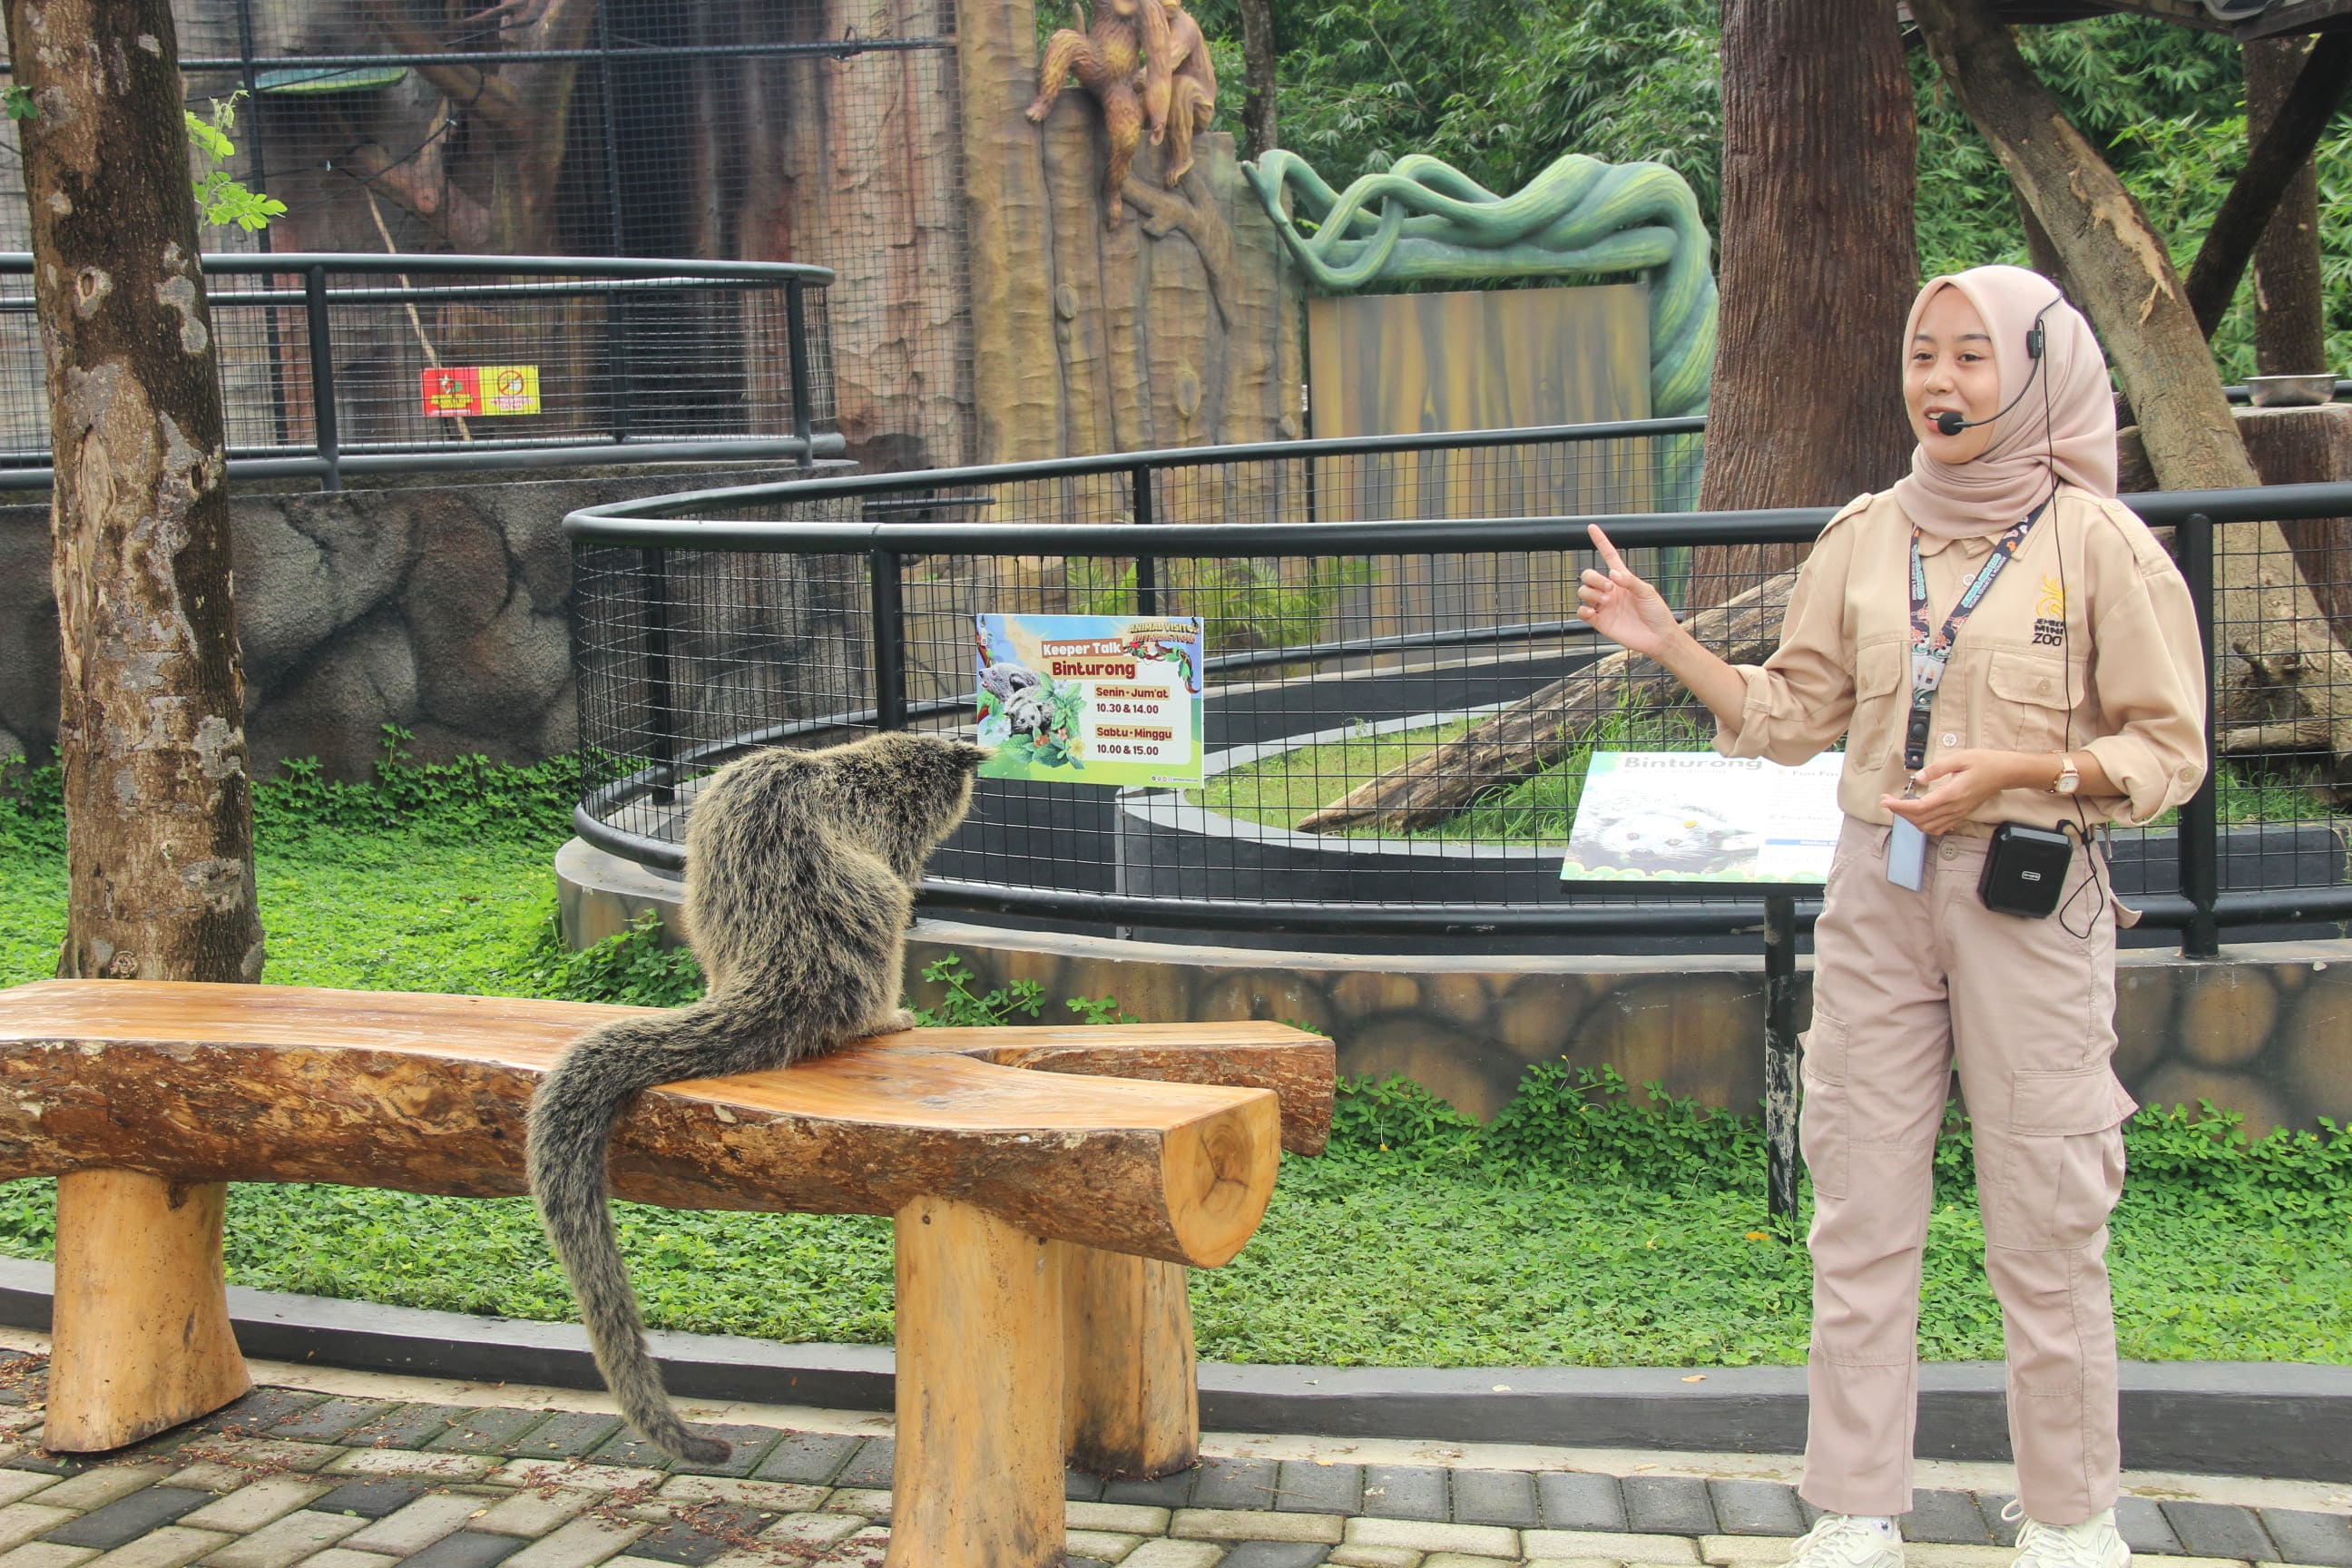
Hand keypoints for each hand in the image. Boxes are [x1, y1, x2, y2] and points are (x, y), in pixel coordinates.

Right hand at [1575, 524, 1683, 659]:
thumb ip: (1630, 581)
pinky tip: (1594, 612)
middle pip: (1589, 575)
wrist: (1658, 637)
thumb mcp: (1647, 591)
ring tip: (1606, 601)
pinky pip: (1581, 612)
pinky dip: (1583, 610)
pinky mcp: (1600, 621)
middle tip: (1609, 589)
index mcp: (1623, 579)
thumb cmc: (1657, 612)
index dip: (1601, 541)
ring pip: (1583, 591)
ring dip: (1591, 594)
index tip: (1592, 527)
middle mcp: (1610, 590)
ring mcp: (1604, 606)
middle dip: (1594, 578)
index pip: (1609, 556)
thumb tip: (1612, 574)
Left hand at [1881, 749, 2033, 835]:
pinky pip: (1939, 827)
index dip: (1899, 807)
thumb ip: (1936, 768)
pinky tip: (1918, 814)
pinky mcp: (1961, 815)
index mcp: (1952, 794)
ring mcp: (1959, 814)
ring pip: (1928, 827)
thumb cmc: (1985, 762)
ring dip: (1911, 820)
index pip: (1919, 807)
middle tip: (1887, 801)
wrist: (2005, 772)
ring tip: (1901, 807)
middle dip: (1900, 813)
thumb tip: (1918, 778)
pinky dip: (1924, 824)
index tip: (1886, 801)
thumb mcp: (1960, 758)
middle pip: (1920, 820)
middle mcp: (1955, 808)